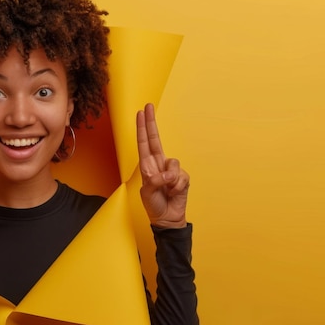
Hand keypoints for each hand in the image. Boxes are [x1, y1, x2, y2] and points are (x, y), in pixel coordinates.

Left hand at [136, 103, 188, 228]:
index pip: (144, 142)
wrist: (167, 218)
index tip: (141, 113)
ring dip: (169, 178)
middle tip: (148, 106)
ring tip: (166, 189)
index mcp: (147, 165)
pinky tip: (174, 192)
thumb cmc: (154, 204)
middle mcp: (159, 164)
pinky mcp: (183, 177)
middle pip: (156, 139)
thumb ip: (155, 180)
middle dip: (151, 123)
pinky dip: (177, 186)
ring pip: (172, 163)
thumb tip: (167, 173)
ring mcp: (171, 170)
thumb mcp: (148, 192)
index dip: (143, 128)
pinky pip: (181, 176)